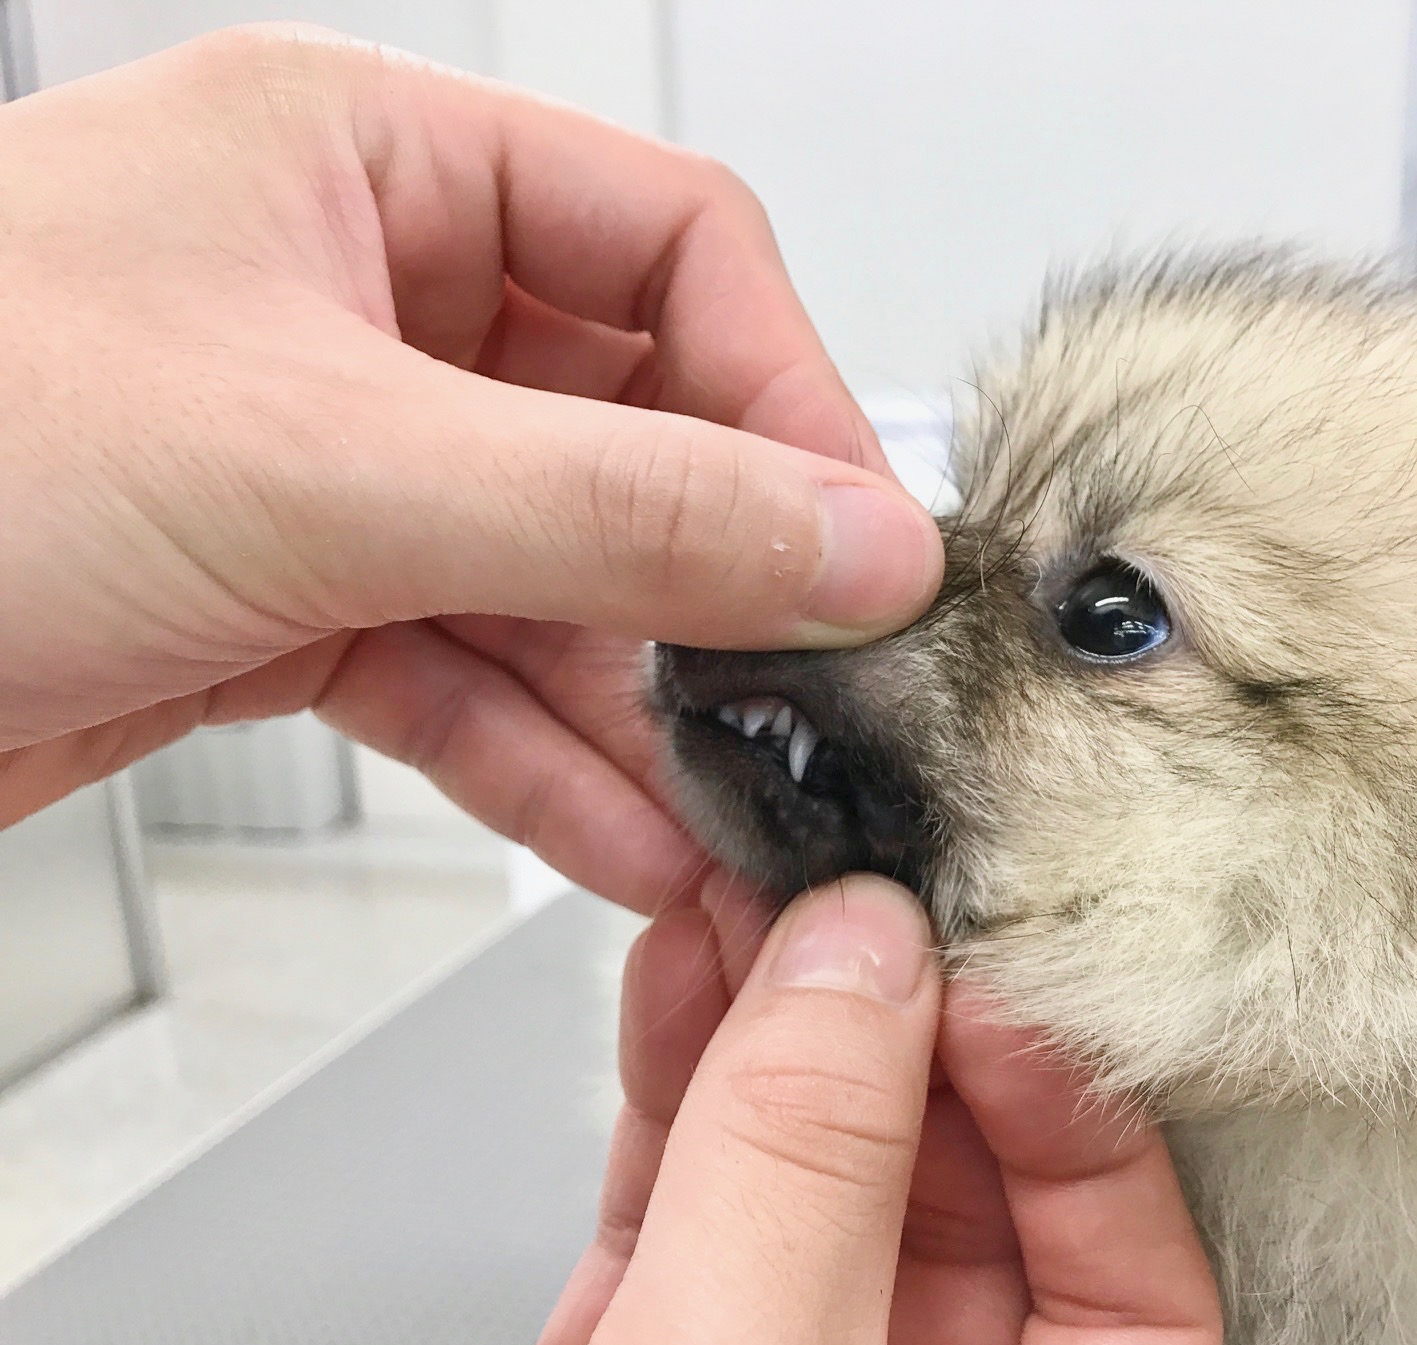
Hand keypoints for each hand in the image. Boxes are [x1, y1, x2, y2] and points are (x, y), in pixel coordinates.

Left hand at [0, 28, 941, 911]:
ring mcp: (325, 460)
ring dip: (641, 701)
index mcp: (364, 165)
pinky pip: (463, 674)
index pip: (668, 248)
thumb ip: (623, 503)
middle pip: (625, 426)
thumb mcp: (327, 461)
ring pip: (551, 575)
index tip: (861, 538)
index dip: (783, 392)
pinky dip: (542, 758)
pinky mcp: (282, 600)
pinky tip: (624, 835)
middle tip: (813, 686)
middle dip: (715, 575)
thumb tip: (849, 538)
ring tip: (733, 801)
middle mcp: (357, 302)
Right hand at [376, 875, 1223, 1344]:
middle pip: (967, 1223)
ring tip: (759, 904)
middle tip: (859, 914)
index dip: (1072, 1124)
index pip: (1131, 1298)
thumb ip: (801, 1194)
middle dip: (902, 1051)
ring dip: (781, 1042)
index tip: (984, 985)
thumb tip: (866, 972)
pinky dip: (678, 1095)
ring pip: (813, 1199)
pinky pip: (687, 1217)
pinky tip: (681, 984)